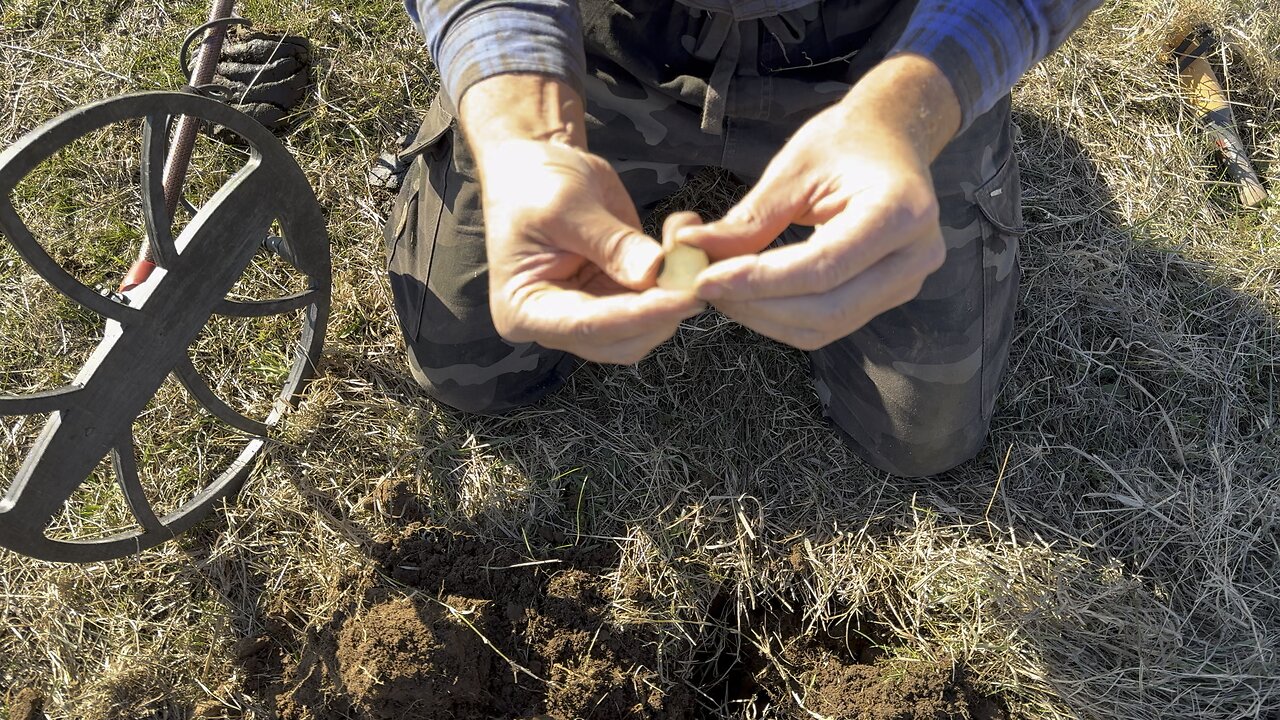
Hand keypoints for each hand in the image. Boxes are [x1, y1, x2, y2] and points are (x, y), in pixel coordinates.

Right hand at [461, 75, 702, 364]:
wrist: (534, 168)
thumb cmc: (535, 183)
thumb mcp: (567, 206)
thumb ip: (611, 244)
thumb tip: (656, 273)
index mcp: (525, 310)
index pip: (587, 325)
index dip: (640, 315)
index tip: (685, 298)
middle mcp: (556, 325)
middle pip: (620, 340)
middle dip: (662, 311)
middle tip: (697, 273)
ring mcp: (588, 315)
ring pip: (645, 328)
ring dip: (674, 295)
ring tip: (688, 248)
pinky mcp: (614, 299)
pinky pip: (653, 303)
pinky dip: (675, 280)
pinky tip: (682, 245)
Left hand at [677, 55, 960, 350]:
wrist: (893, 138)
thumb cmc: (845, 142)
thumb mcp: (796, 167)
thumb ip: (751, 217)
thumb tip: (693, 249)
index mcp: (901, 212)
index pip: (823, 266)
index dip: (759, 280)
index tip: (705, 278)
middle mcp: (915, 256)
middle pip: (827, 308)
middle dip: (757, 305)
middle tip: (704, 286)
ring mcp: (906, 282)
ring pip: (825, 326)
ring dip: (763, 317)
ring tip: (720, 289)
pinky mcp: (888, 296)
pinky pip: (829, 324)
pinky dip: (781, 318)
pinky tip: (747, 295)